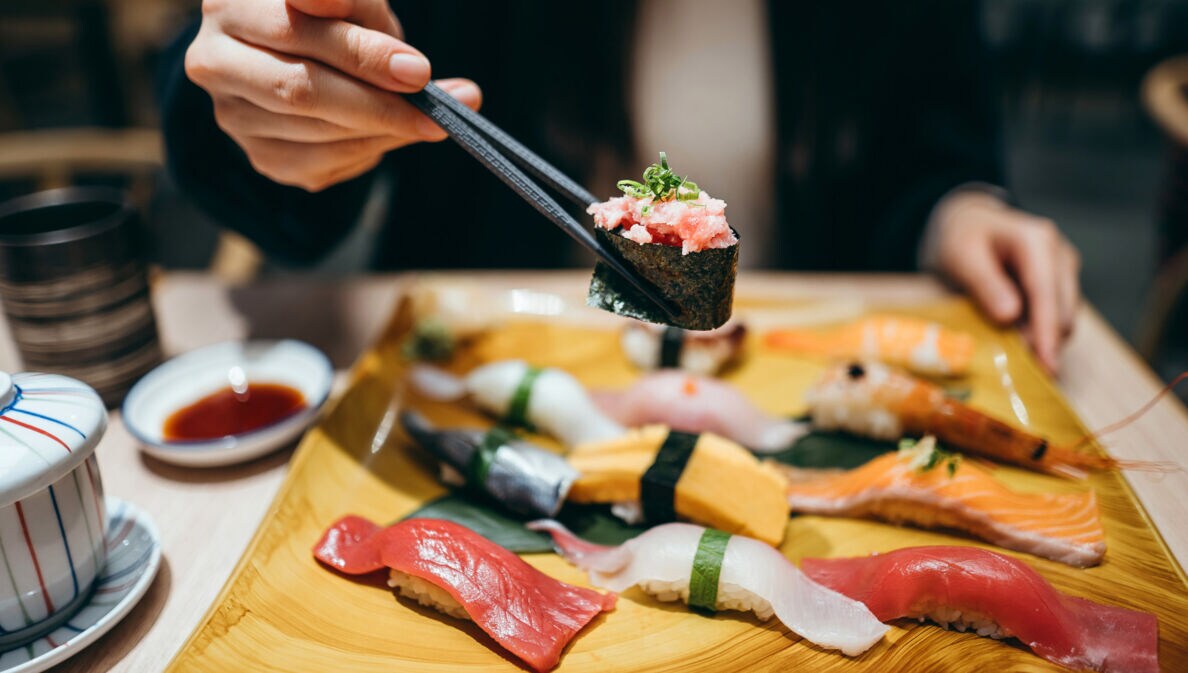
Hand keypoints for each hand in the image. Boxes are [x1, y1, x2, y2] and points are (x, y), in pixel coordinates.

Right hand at [184, 0, 481, 191]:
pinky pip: (323, 163)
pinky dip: (369, 150)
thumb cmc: (332, 20)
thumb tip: (411, 69)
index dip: (358, 51)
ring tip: (430, 118)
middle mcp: (213, 61)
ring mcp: (231, 115)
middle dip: (378, 101)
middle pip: (301, 90)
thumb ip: (366, 17)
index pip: (295, 28)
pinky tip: (393, 132)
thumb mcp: (350, 3)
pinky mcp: (260, 156)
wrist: (307, 58)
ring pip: (316, 131)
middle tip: (433, 104)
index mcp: (228, 6)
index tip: (417, 68)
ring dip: (381, 128)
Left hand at [928, 191, 1080, 373]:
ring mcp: (1062, 270)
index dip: (1046, 333)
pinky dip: (1039, 334)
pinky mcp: (1058, 285)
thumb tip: (1010, 316)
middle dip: (1047, 344)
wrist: (966, 225)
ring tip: (1015, 362)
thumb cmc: (960, 239)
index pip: (1047, 294)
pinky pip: (1054, 317)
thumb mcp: (961, 257)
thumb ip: (985, 284)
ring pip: (1064, 318)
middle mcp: (1058, 254)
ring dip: (1043, 341)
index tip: (1045, 366)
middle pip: (1063, 311)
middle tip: (1021, 375)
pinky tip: (1017, 346)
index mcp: (1037, 241)